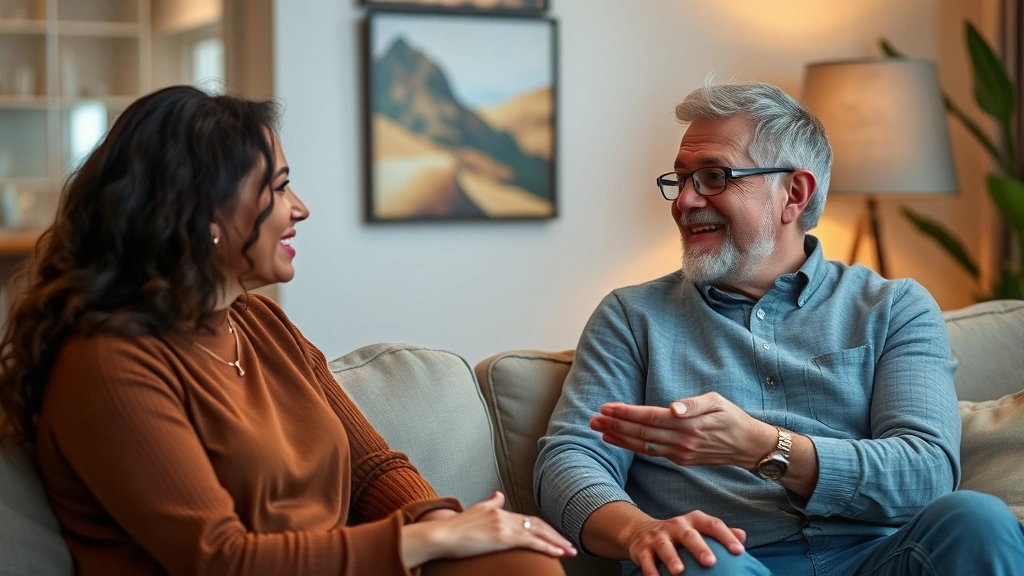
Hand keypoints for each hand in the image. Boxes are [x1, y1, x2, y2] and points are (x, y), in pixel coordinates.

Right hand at [400, 492, 575, 568]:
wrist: (441, 535)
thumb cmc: (455, 529)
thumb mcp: (475, 511)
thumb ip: (490, 503)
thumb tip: (499, 494)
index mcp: (499, 511)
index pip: (528, 519)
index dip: (544, 529)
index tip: (556, 537)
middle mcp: (504, 515)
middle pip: (537, 524)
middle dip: (555, 535)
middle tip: (570, 545)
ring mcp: (504, 525)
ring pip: (537, 533)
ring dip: (556, 542)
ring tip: (570, 551)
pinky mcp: (501, 537)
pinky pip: (530, 542)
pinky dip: (546, 547)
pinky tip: (557, 553)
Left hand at [590, 392, 775, 469]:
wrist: (748, 446)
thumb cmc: (731, 417)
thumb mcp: (717, 402)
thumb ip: (693, 403)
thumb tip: (673, 408)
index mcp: (689, 424)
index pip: (650, 418)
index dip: (626, 413)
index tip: (607, 407)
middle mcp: (682, 442)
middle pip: (642, 433)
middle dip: (615, 425)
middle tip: (592, 418)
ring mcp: (680, 454)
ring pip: (643, 446)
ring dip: (619, 437)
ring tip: (598, 429)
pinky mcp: (680, 460)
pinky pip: (651, 453)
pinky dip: (631, 447)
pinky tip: (618, 439)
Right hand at [625, 511, 745, 575]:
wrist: (639, 530)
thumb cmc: (678, 534)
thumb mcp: (697, 529)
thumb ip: (718, 533)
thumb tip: (742, 536)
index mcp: (693, 520)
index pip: (712, 524)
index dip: (726, 536)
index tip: (739, 551)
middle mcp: (676, 526)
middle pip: (688, 535)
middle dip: (699, 548)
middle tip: (710, 562)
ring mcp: (658, 537)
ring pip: (665, 547)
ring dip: (672, 559)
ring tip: (679, 572)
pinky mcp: (643, 549)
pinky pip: (646, 561)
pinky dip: (651, 571)